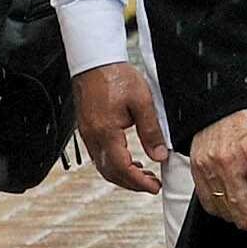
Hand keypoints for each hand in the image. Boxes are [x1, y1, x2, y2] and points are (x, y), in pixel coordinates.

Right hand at [75, 61, 172, 194]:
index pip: (122, 168)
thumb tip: (160, 155)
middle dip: (132, 183)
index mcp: (106, 131)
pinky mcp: (86, 129)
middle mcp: (93, 137)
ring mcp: (87, 134)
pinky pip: (99, 155)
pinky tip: (128, 160)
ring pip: (103, 166)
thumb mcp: (142, 101)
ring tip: (144, 175)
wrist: (94, 60)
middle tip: (151, 185)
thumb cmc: (115, 75)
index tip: (154, 187)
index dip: (139, 182)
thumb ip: (151, 131)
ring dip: (123, 175)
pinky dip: (114, 164)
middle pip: (110, 173)